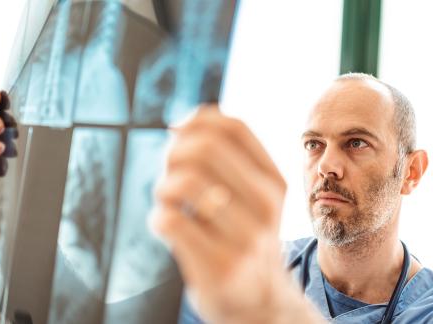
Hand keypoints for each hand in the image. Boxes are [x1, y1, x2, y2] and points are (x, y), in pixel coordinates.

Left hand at [153, 106, 324, 322]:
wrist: (257, 302)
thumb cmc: (241, 236)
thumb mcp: (249, 194)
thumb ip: (226, 155)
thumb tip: (186, 120)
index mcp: (274, 180)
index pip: (232, 126)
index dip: (194, 123)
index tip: (180, 141)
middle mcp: (266, 205)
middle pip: (202, 147)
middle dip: (172, 155)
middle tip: (169, 176)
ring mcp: (246, 238)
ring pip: (183, 182)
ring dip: (162, 189)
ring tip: (169, 203)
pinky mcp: (220, 266)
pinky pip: (169, 219)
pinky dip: (158, 218)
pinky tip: (168, 227)